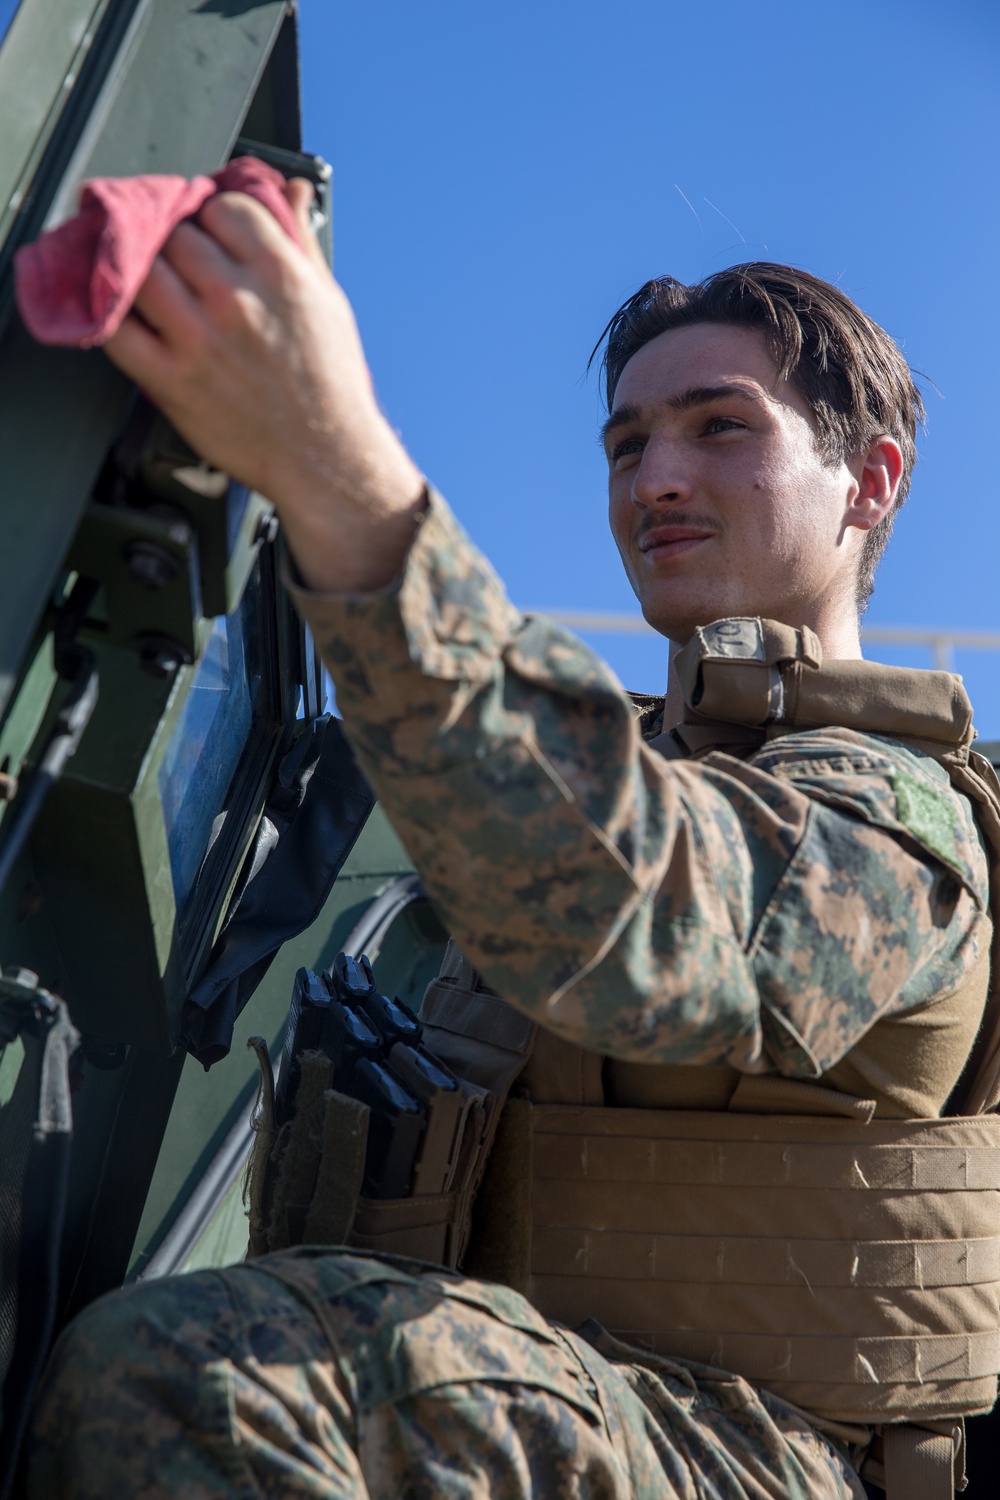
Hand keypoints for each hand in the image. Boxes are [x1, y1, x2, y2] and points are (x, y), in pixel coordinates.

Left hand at [104, 180, 424, 591]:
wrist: (325, 459)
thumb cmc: (330, 385)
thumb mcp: (328, 301)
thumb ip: (300, 241)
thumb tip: (289, 193)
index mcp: (279, 274)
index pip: (222, 206)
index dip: (211, 214)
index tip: (209, 230)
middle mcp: (236, 300)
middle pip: (176, 234)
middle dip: (177, 242)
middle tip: (181, 261)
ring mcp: (199, 340)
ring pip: (140, 270)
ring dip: (140, 270)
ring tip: (152, 283)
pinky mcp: (171, 381)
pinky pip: (116, 331)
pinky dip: (108, 315)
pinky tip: (119, 313)